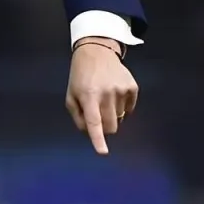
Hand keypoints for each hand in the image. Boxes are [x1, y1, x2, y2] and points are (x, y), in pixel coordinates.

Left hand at [66, 39, 138, 154]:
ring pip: (120, 118)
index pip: (93, 122)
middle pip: (110, 126)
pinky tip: (114, 93)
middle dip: (104, 128)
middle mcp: (106, 93)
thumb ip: (77, 116)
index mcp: (88, 96)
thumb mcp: (71, 94)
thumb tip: (90, 133)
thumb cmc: (80, 76)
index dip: (98, 139)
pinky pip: (130, 109)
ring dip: (112, 114)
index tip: (103, 152)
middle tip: (98, 115)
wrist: (97, 51)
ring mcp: (121, 90)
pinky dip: (123, 106)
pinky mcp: (133, 87)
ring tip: (105, 98)